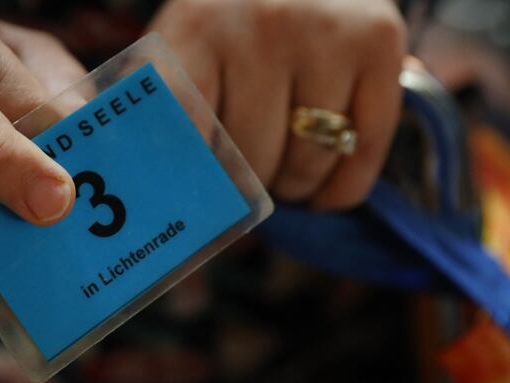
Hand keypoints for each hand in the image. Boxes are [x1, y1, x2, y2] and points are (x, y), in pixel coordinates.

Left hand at [149, 0, 406, 208]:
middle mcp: (263, 23)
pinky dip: (339, 189)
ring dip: (288, 187)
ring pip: (305, 163)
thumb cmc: (223, 28)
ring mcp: (325, 30)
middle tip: (238, 178)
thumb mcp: (180, 53)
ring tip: (274, 173)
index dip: (190, 183)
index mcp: (197, 27)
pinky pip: (363, 150)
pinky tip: (319, 193)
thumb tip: (156, 194)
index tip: (190, 210)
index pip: (187, 133)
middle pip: (249, 159)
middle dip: (241, 185)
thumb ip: (163, 113)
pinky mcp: (377, 39)